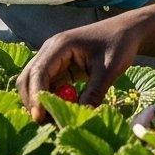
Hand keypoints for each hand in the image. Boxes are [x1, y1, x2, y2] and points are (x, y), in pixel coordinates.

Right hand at [16, 16, 143, 120]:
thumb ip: (95, 92)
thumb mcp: (109, 69)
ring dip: (40, 102)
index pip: (38, 72)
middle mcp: (50, 50)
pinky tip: (62, 111)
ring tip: (55, 120)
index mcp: (60, 45)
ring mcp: (53, 58)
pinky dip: (51, 99)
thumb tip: (81, 116)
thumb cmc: (119, 44)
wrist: (127, 31)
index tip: (40, 118)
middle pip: (28, 78)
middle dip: (33, 101)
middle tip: (46, 123)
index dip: (36, 96)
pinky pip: (47, 85)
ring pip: (34, 83)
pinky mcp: (59, 67)